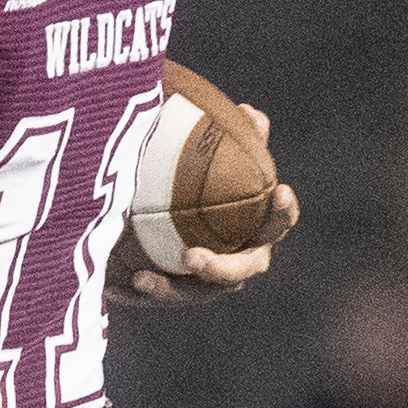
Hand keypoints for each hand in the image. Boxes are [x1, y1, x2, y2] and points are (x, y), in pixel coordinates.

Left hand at [113, 103, 298, 301]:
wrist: (159, 209)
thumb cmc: (199, 176)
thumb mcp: (211, 154)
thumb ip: (232, 138)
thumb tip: (249, 112)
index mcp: (259, 225)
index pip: (278, 221)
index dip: (282, 210)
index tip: (279, 191)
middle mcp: (243, 258)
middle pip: (244, 270)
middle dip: (222, 268)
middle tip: (193, 257)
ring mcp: (213, 282)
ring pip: (201, 292)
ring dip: (174, 288)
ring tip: (145, 278)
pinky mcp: (181, 292)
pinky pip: (165, 295)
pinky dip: (148, 290)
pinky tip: (125, 282)